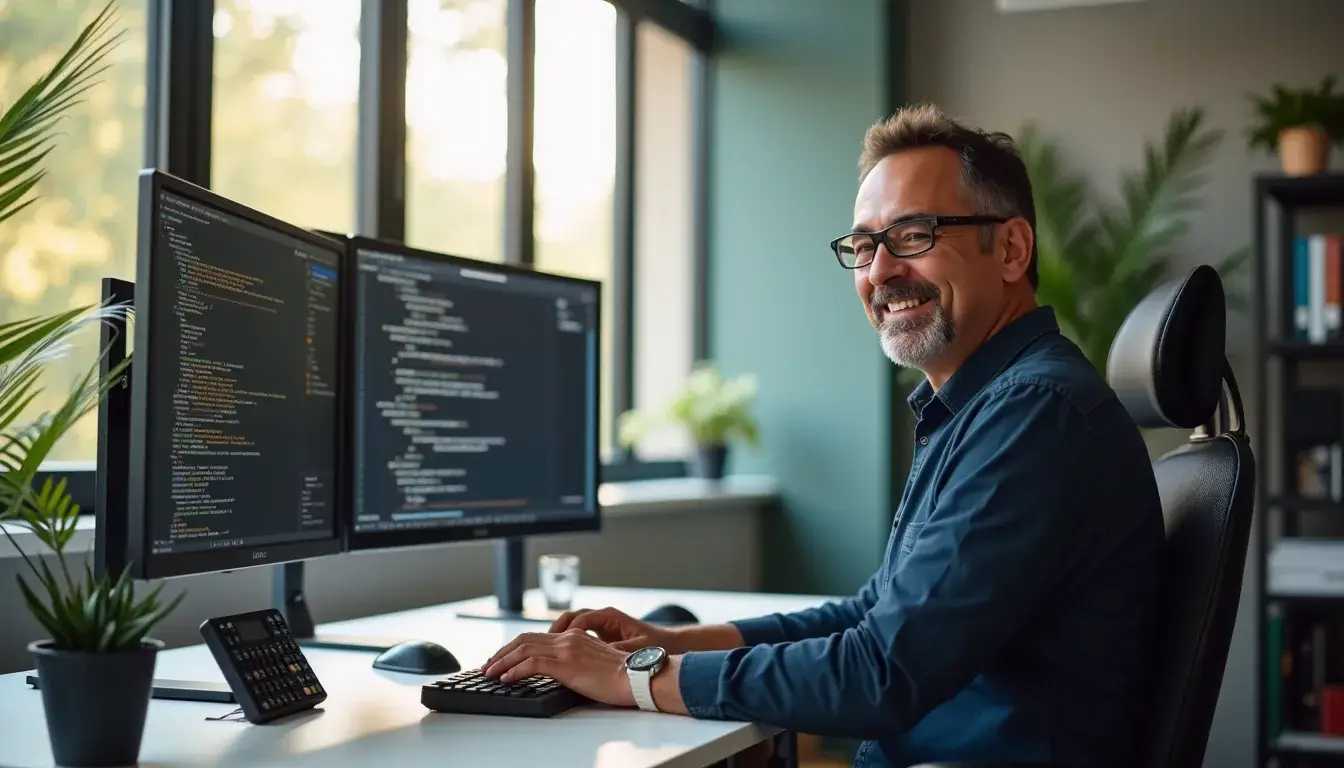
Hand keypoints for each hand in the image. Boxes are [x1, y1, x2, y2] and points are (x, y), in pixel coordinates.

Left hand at [483, 628, 634, 706]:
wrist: (635, 677)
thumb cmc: (621, 676)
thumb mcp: (594, 661)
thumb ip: (576, 660)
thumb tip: (561, 671)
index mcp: (573, 636)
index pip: (536, 637)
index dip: (514, 647)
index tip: (502, 658)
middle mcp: (567, 638)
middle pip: (524, 639)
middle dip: (502, 652)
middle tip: (488, 665)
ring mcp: (566, 650)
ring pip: (523, 649)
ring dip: (502, 661)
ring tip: (489, 672)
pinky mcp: (565, 664)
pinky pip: (531, 664)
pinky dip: (514, 670)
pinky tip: (506, 678)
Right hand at [549, 606, 670, 651]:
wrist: (667, 646)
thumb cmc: (655, 645)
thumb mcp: (636, 649)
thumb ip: (617, 650)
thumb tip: (600, 654)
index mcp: (610, 616)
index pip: (581, 619)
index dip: (567, 632)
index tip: (558, 645)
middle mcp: (602, 617)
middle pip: (570, 618)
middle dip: (555, 631)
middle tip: (541, 646)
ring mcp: (600, 625)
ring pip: (571, 625)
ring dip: (557, 636)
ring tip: (545, 651)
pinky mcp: (599, 636)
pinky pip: (576, 634)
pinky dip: (565, 642)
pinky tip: (558, 656)